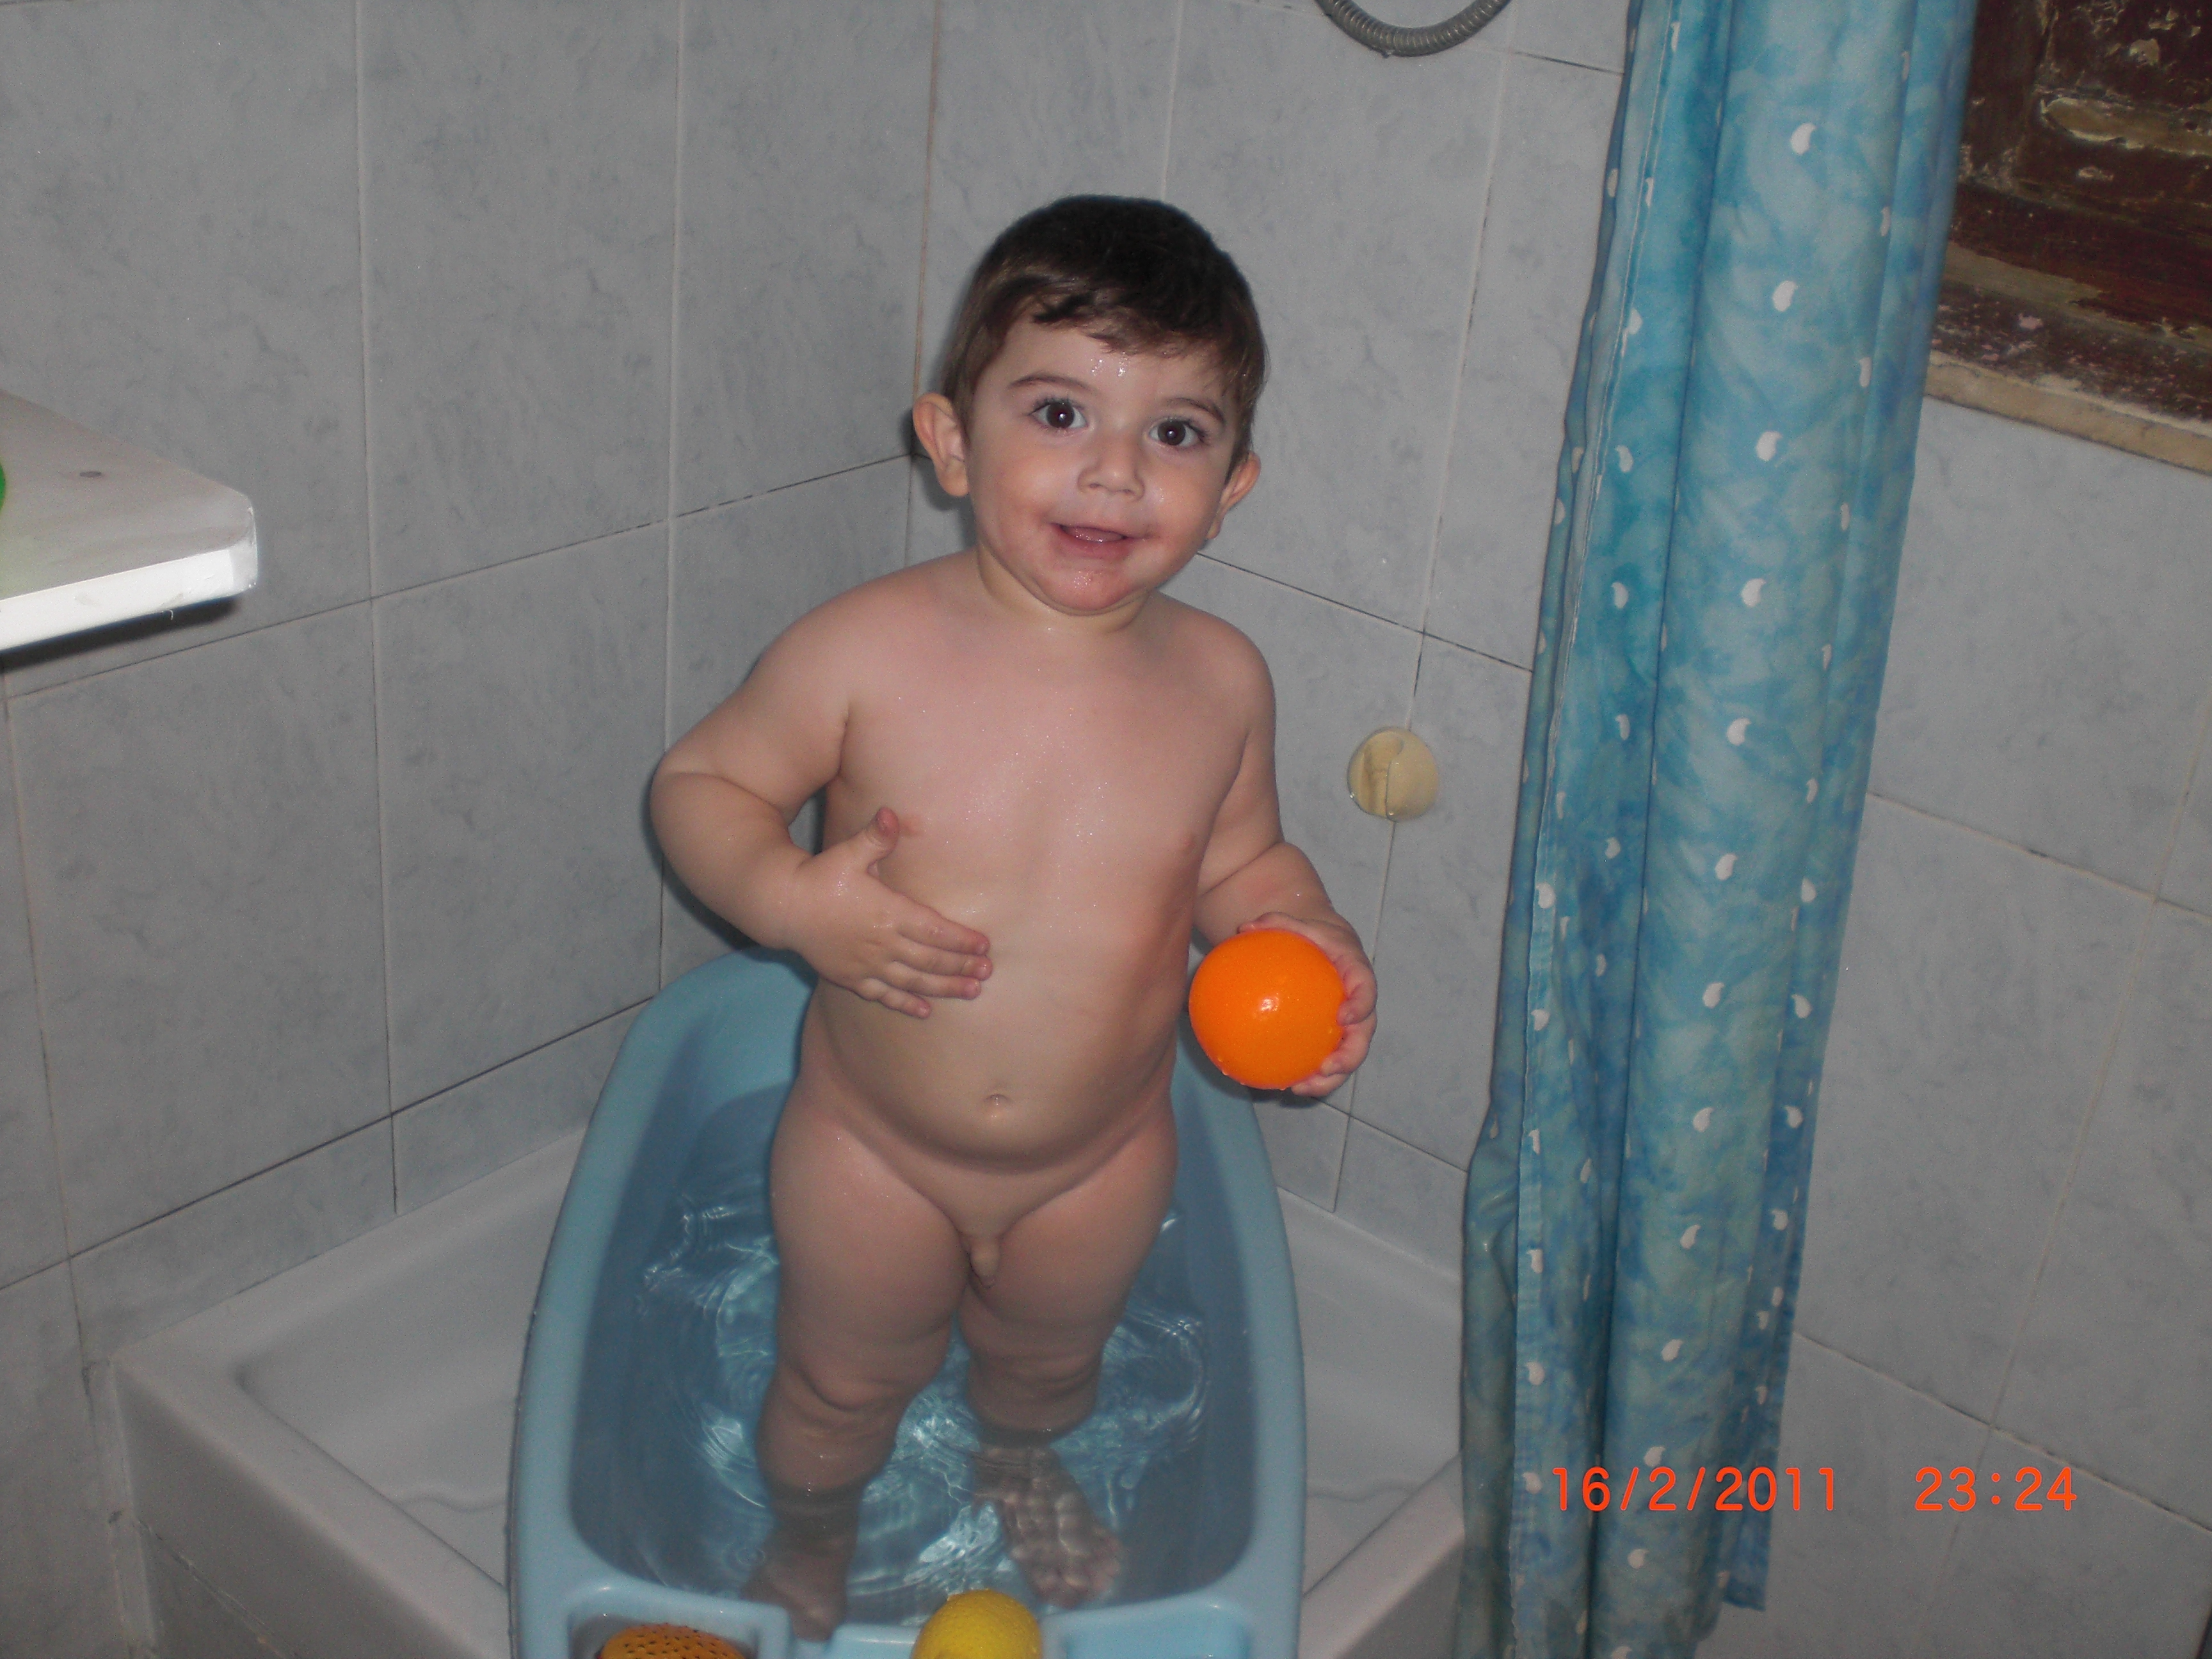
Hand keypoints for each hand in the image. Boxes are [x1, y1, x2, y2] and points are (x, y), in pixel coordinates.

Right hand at [779, 808, 990, 1017]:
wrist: (781, 906)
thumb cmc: (819, 876)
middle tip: (988, 971)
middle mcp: (881, 942)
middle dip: (962, 966)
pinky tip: (926, 1011)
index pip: (934, 930)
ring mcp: (867, 964)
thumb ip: (875, 837)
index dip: (961, 940)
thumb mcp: (847, 853)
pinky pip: (883, 995)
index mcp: (888, 912)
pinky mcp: (851, 977)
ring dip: (945, 988)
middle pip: (930, 959)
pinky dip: (905, 1004)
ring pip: (913, 981)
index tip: (984, 945)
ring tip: (972, 992)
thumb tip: (890, 814)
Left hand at [1238, 911, 1375, 1097]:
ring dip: (1329, 1078)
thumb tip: (1244, 927)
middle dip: (1349, 1056)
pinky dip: (1310, 1075)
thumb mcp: (1296, 922)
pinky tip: (1283, 1084)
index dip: (1361, 1005)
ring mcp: (1348, 1025)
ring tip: (1303, 1088)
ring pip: (1346, 1057)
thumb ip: (1276, 922)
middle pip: (1363, 1035)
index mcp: (1356, 973)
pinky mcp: (1333, 1037)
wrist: (1325, 947)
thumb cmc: (1312, 935)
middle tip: (1328, 1067)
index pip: (1366, 989)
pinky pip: (1325, 1059)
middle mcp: (1358, 1004)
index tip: (1345, 1017)